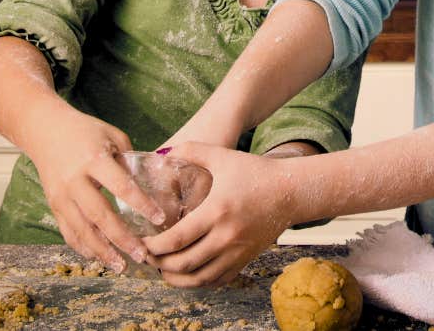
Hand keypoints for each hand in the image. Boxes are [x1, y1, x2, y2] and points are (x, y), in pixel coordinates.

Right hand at [18, 102, 163, 272]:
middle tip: (142, 255)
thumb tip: (152, 183)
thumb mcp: (112, 136)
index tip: (159, 219)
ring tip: (122, 266)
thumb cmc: (86, 131)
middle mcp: (75, 180)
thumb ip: (129, 160)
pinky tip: (99, 258)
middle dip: (122, 239)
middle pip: (100, 215)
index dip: (141, 204)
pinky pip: (68, 231)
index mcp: (94, 159)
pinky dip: (83, 247)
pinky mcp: (53, 205)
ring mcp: (61, 195)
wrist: (44, 130)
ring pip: (82, 230)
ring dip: (102, 251)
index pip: (121, 186)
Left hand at [141, 143, 295, 287]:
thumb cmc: (256, 171)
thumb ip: (192, 151)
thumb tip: (164, 152)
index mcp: (216, 211)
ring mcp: (237, 251)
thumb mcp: (223, 157)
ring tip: (162, 270)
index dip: (154, 246)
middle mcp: (226, 236)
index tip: (142, 242)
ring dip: (176, 278)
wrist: (292, 191)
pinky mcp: (245, 259)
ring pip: (200, 278)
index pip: (177, 239)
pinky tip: (187, 274)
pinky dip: (198, 282)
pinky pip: (217, 280)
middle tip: (146, 257)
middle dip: (159, 264)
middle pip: (184, 263)